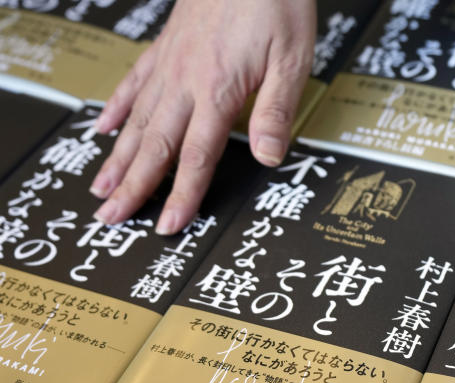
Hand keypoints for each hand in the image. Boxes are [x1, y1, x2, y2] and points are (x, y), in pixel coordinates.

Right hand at [89, 0, 316, 233]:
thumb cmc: (275, 1)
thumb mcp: (293, 59)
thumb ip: (277, 111)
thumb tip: (268, 158)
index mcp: (218, 89)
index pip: (197, 156)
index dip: (183, 195)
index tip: (167, 225)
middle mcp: (186, 80)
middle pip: (155, 145)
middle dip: (134, 188)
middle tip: (110, 219)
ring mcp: (171, 62)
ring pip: (137, 119)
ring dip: (118, 157)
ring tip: (100, 187)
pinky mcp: (167, 45)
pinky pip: (135, 83)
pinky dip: (118, 108)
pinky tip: (104, 128)